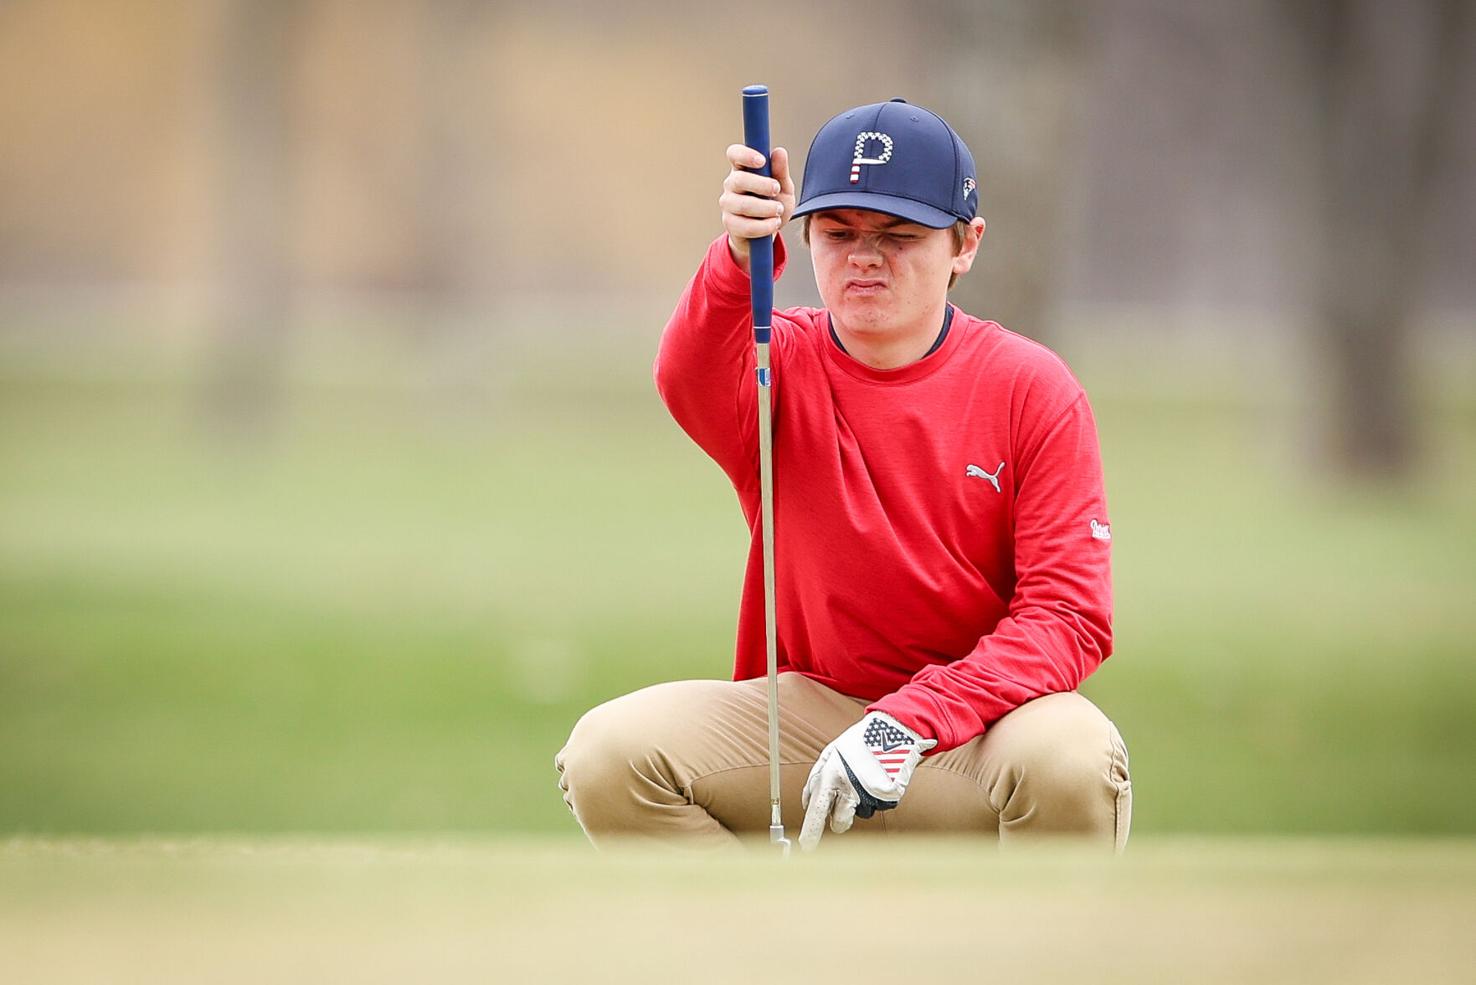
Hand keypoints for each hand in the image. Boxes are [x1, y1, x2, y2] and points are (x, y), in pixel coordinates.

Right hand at [719, 144, 795, 270]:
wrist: (768, 233)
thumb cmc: (773, 204)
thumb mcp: (783, 188)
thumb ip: (781, 172)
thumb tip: (780, 152)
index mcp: (743, 169)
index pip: (734, 154)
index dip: (745, 154)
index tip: (762, 161)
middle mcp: (731, 184)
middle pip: (739, 180)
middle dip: (761, 185)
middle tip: (777, 189)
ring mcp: (728, 204)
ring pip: (744, 205)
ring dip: (766, 208)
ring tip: (778, 211)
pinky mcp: (730, 224)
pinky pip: (746, 226)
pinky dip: (765, 226)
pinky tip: (774, 223)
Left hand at [799, 711, 935, 850]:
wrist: (891, 732)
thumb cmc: (857, 744)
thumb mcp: (829, 755)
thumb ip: (816, 780)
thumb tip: (807, 805)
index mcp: (830, 776)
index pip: (817, 813)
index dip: (811, 833)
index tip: (806, 848)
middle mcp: (849, 788)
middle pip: (839, 824)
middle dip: (838, 822)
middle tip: (839, 814)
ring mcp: (869, 794)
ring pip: (859, 815)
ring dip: (858, 804)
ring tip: (862, 779)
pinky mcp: (887, 797)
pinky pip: (876, 807)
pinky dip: (875, 797)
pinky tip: (875, 778)